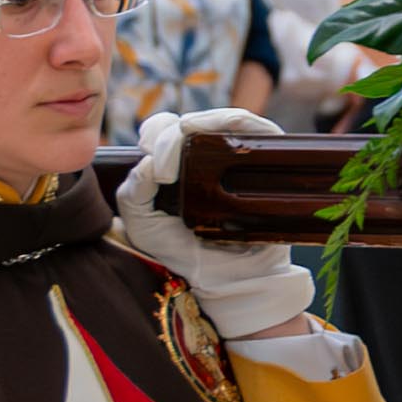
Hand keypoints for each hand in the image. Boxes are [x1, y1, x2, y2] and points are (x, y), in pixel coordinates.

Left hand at [110, 107, 324, 352]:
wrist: (229, 282)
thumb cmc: (185, 254)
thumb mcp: (143, 224)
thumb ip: (132, 191)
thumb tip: (148, 160)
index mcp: (182, 168)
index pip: (168, 130)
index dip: (156, 132)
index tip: (146, 149)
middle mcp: (212, 159)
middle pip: (194, 122)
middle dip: (172, 134)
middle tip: (165, 168)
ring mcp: (242, 160)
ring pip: (225, 120)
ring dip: (202, 123)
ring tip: (185, 141)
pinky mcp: (269, 162)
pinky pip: (259, 129)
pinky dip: (237, 121)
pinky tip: (219, 133)